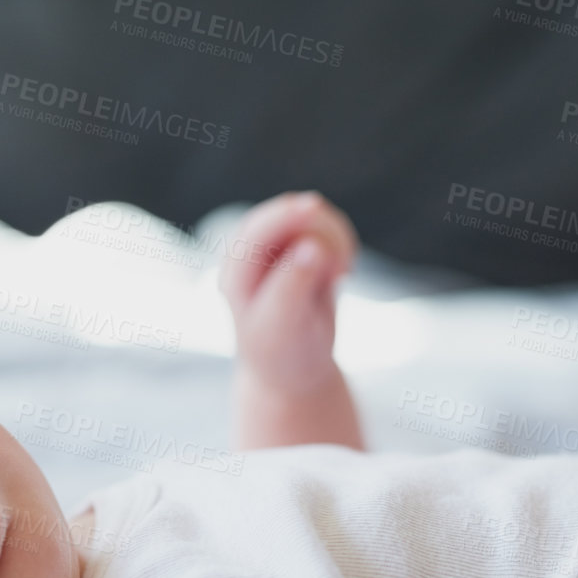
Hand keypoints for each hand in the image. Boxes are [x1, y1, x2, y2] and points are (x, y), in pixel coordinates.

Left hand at [218, 191, 358, 395]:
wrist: (293, 370)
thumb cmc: (284, 352)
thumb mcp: (284, 327)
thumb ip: (293, 286)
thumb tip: (311, 247)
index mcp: (235, 273)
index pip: (256, 232)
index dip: (284, 216)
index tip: (314, 208)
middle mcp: (250, 254)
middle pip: (289, 215)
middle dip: (322, 234)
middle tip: (343, 271)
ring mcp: (275, 247)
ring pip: (314, 217)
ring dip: (336, 241)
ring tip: (340, 277)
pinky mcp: (299, 245)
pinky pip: (328, 226)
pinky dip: (342, 244)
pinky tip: (339, 273)